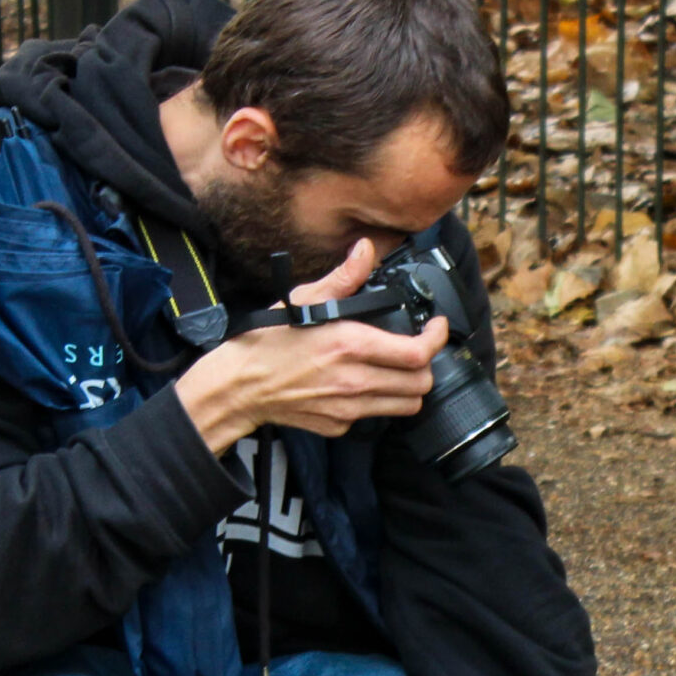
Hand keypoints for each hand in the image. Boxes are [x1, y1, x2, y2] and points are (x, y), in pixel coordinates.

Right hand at [174, 237, 452, 453]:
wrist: (239, 386)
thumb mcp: (304, 299)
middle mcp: (355, 381)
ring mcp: (348, 408)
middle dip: (426, 365)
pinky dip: (378, 402)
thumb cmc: (268, 342)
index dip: (437, 339)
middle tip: (417, 350)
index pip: (418, 353)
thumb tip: (366, 250)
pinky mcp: (339, 425)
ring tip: (398, 369)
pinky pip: (375, 416)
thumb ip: (344, 277)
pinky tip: (364, 385)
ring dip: (409, 386)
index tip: (436, 327)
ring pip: (407, 405)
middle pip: (421, 383)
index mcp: (351, 346)